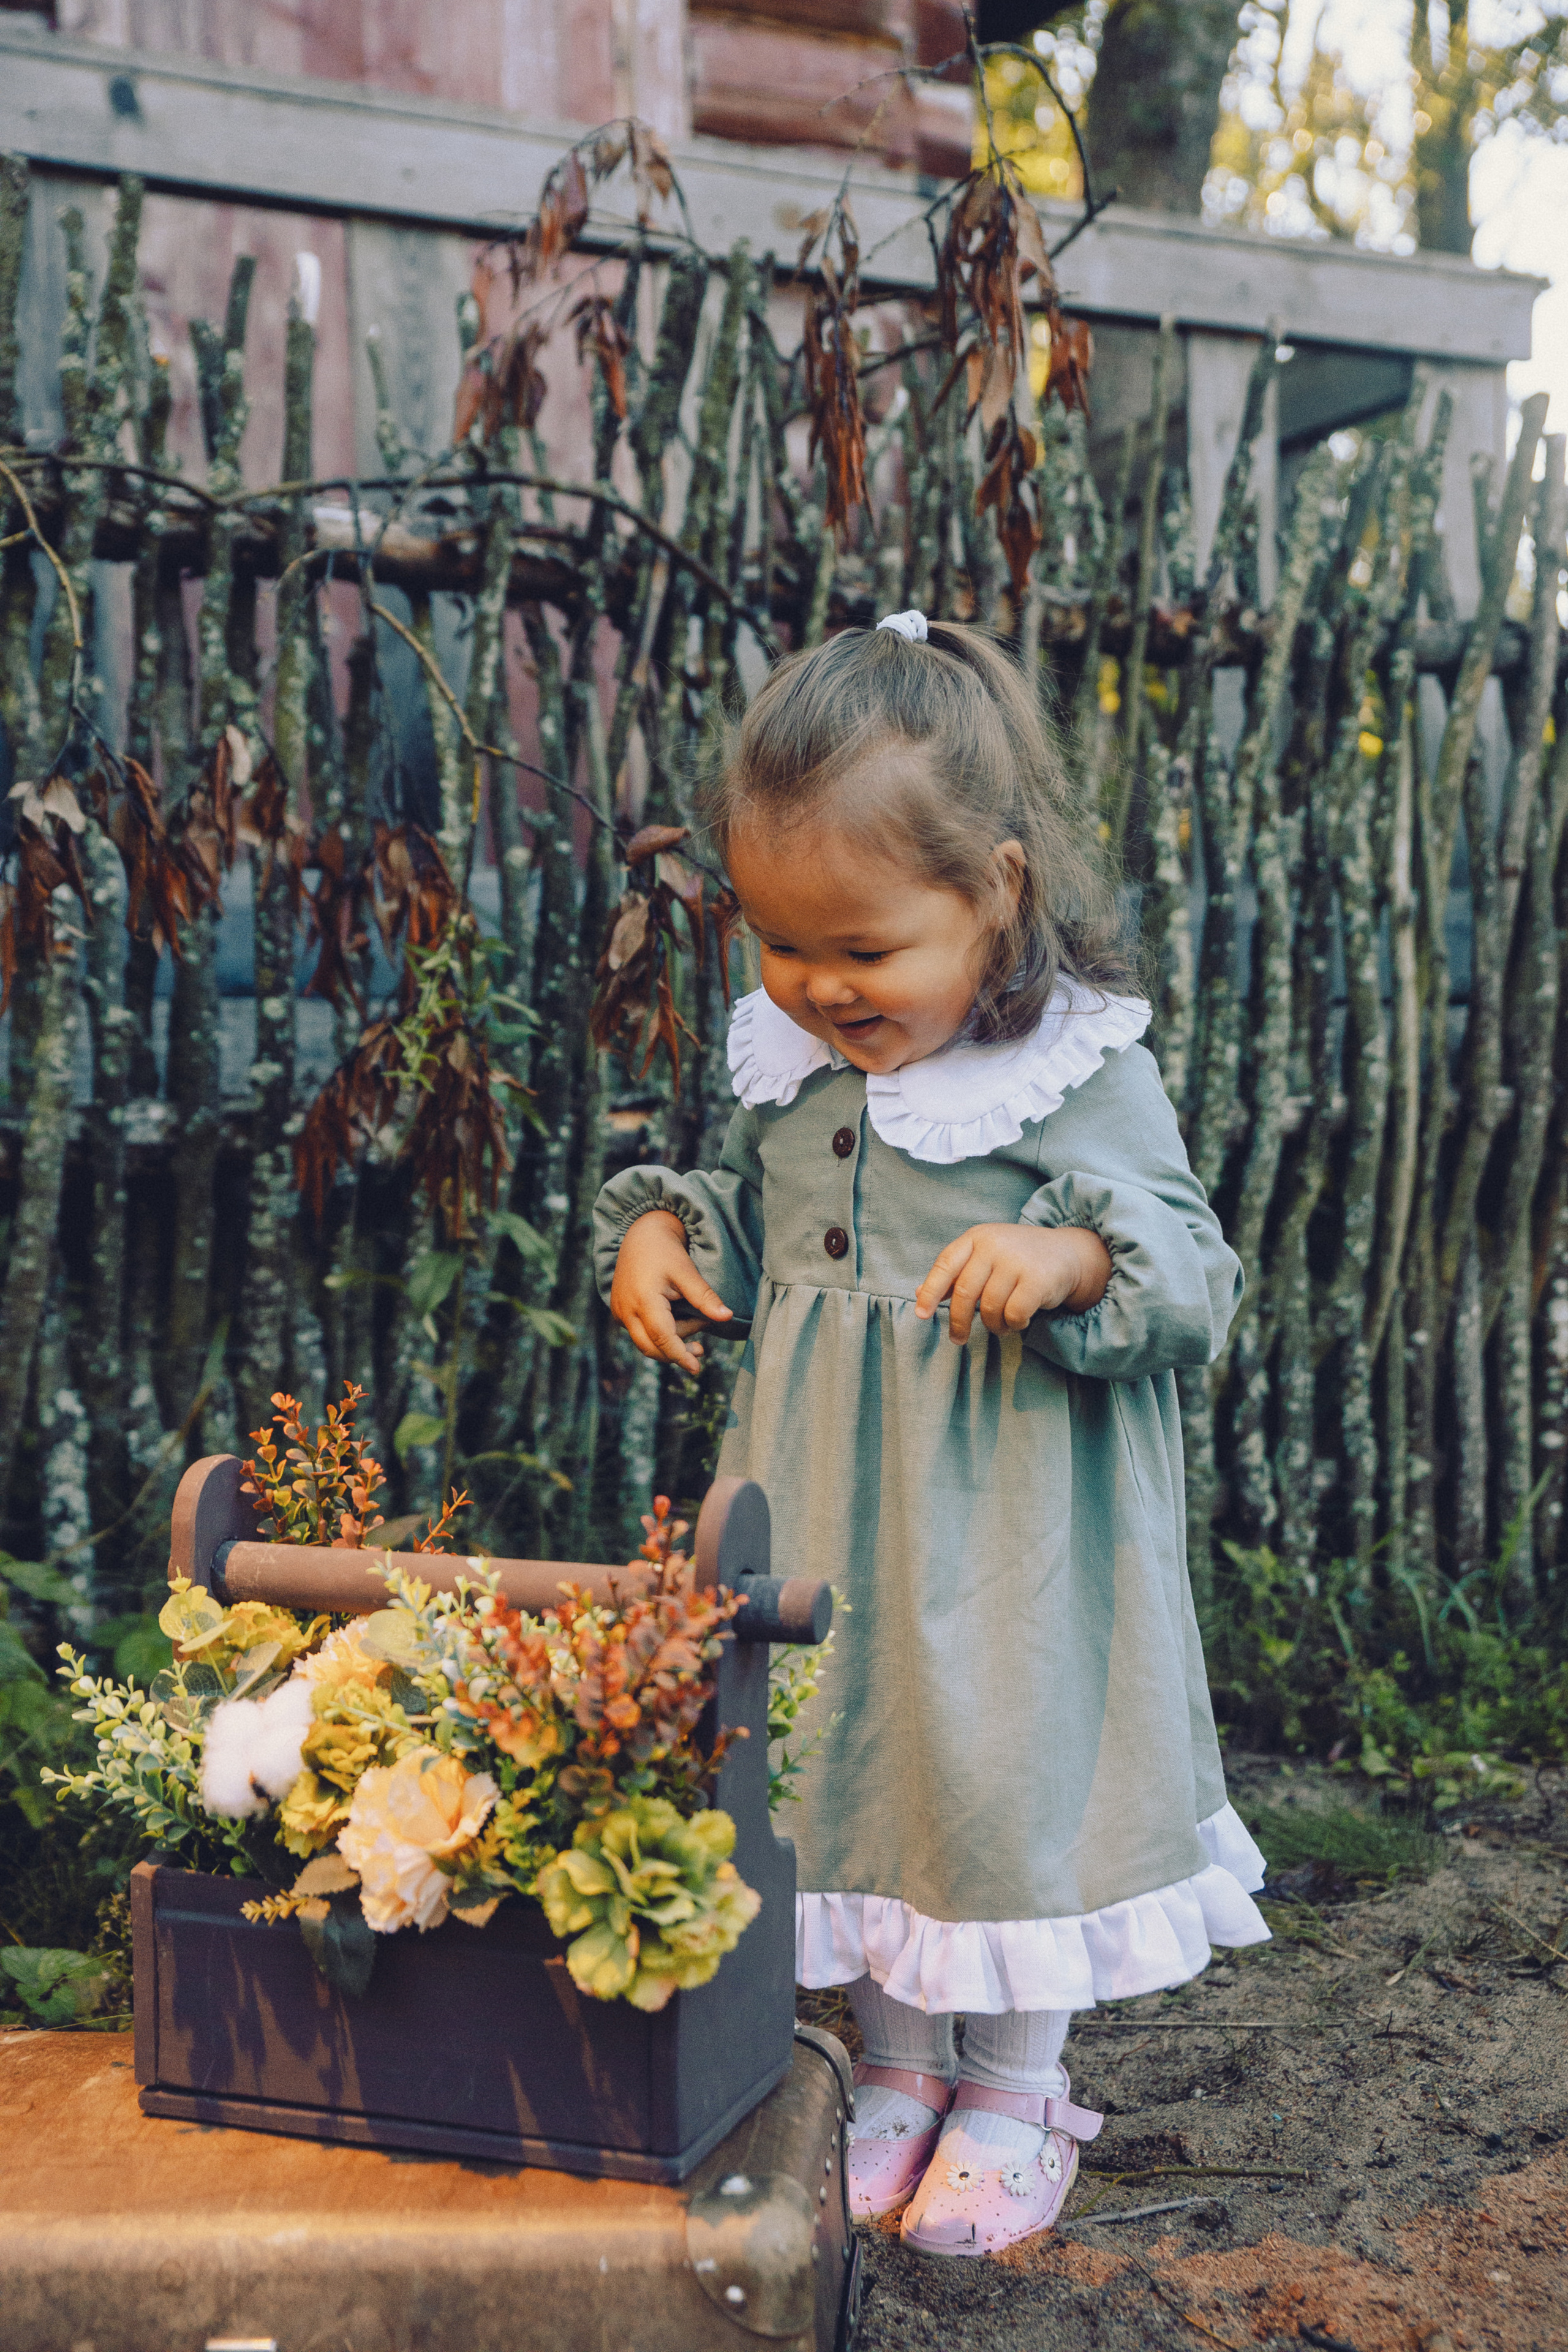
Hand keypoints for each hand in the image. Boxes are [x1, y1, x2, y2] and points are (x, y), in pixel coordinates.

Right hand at [609, 1209, 733, 1373]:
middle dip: (677, 1351)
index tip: (696, 1368)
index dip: (680, 1355)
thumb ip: (704, 1297)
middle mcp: (626, 1310)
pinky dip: (659, 1333)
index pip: (662, 1337)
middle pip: (651, 1347)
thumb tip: (727, 1317)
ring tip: (695, 1320)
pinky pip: (639, 1333)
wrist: (640, 1235)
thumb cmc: (665, 1251)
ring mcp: (620, 1312)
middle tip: (701, 1348)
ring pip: (646, 1342)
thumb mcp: (687, 1271)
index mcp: (644, 1300)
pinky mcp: (619, 1312)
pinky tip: (676, 1318)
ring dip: (671, 1340)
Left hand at [915, 1222, 1112, 1343]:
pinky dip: (1014, 1325)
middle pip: (964, 1292)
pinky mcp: (1038, 1278)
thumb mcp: (984, 1259)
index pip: (945, 1264)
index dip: (930, 1291)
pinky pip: (1014, 1314)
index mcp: (976, 1237)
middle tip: (957, 1339)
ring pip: (989, 1307)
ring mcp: (1017, 1260)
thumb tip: (919, 1295)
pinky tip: (1019, 1320)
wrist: (1068, 1253)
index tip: (921, 1315)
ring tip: (1000, 1325)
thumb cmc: (1017, 1260)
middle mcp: (994, 1244)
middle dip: (958, 1321)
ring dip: (992, 1325)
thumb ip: (955, 1276)